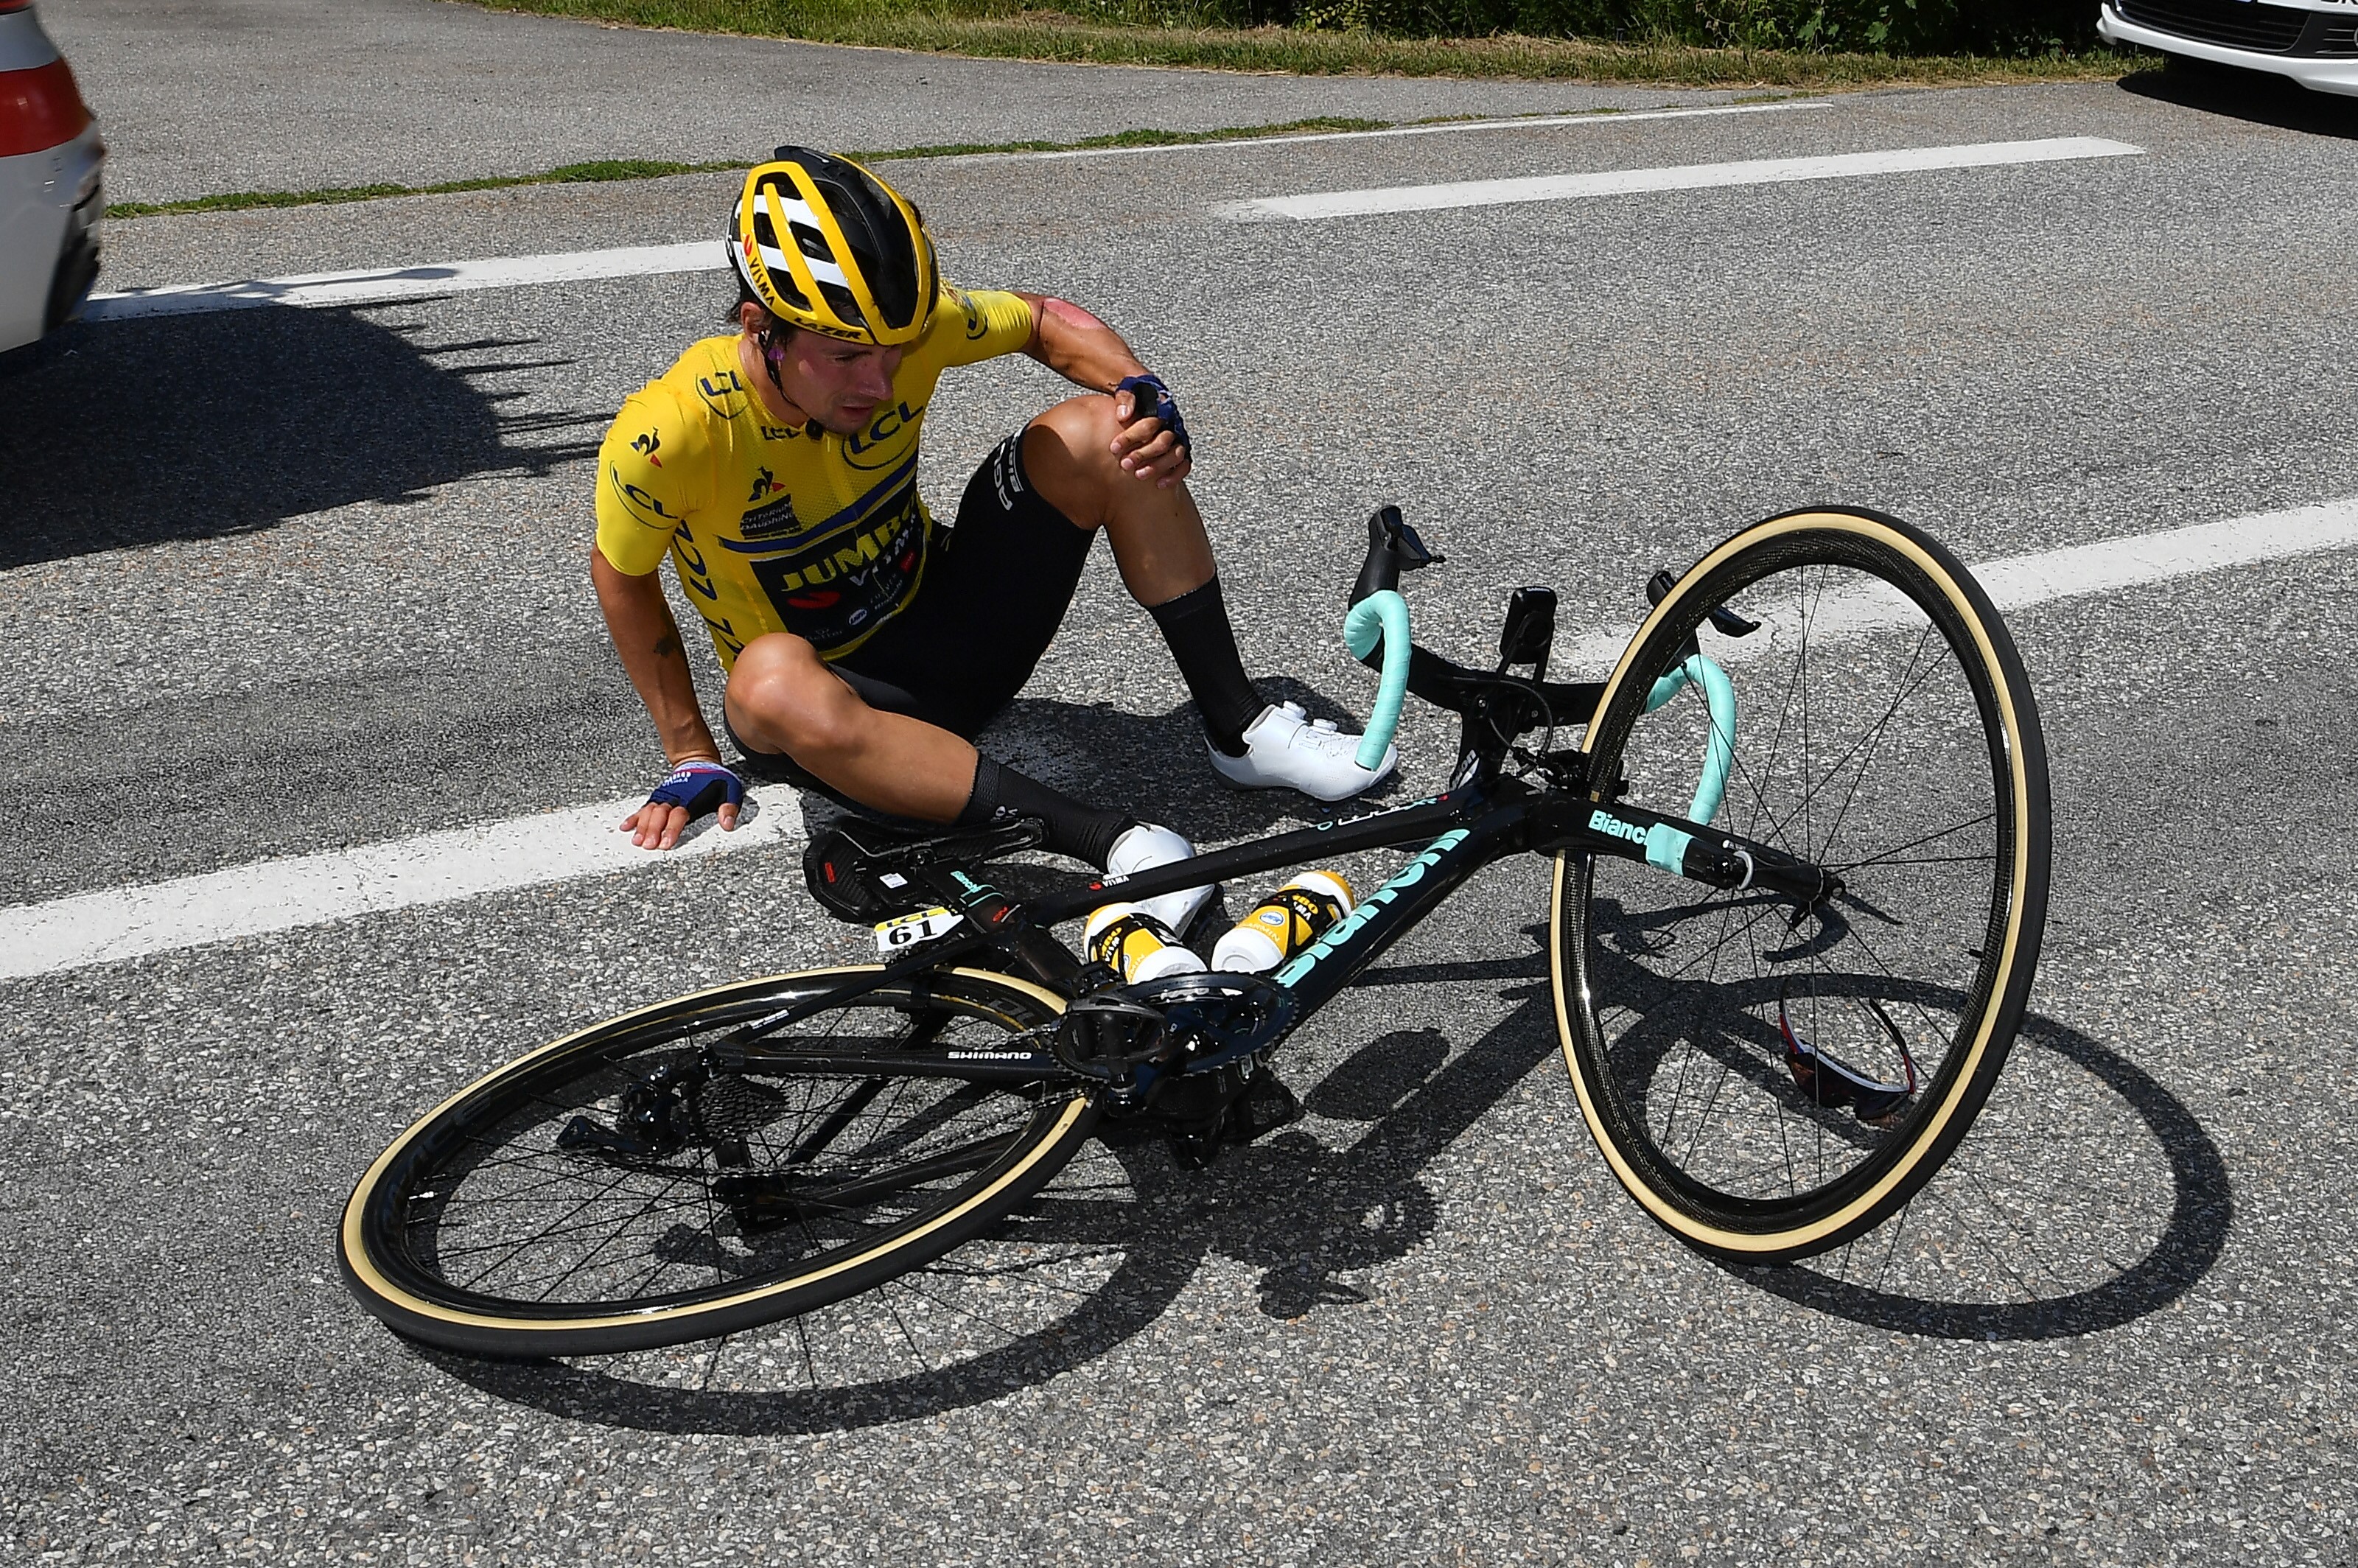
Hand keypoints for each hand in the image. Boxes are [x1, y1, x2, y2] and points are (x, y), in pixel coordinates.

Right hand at [620, 758, 744, 849]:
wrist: (698, 761)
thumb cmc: (715, 779)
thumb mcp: (730, 790)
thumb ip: (729, 808)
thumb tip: (727, 825)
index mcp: (691, 798)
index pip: (679, 815)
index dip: (672, 829)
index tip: (666, 843)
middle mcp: (675, 797)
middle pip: (660, 815)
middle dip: (653, 830)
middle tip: (648, 845)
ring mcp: (664, 797)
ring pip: (650, 812)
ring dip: (642, 826)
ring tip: (636, 841)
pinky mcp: (658, 797)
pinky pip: (644, 807)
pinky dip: (634, 817)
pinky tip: (626, 827)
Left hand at [1111, 372, 1191, 489]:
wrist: (1144, 394)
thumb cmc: (1134, 393)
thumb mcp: (1127, 388)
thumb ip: (1125, 398)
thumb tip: (1124, 415)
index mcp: (1161, 408)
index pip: (1150, 424)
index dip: (1132, 437)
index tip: (1114, 448)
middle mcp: (1172, 423)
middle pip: (1163, 441)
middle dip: (1143, 455)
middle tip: (1124, 464)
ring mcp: (1178, 437)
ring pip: (1175, 454)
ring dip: (1157, 466)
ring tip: (1138, 475)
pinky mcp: (1178, 450)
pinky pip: (1183, 465)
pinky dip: (1174, 475)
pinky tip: (1159, 484)